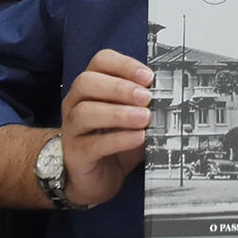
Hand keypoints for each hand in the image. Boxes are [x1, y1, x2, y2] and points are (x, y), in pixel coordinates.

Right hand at [57, 49, 153, 207]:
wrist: (98, 176)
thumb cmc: (114, 140)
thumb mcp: (133, 117)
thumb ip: (145, 104)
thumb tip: (166, 94)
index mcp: (91, 86)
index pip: (100, 61)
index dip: (124, 65)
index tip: (148, 77)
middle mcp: (75, 103)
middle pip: (87, 83)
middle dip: (120, 88)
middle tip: (146, 98)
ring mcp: (72, 128)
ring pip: (85, 111)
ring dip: (119, 113)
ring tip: (144, 118)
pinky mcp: (75, 153)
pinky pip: (93, 143)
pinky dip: (118, 139)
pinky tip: (137, 138)